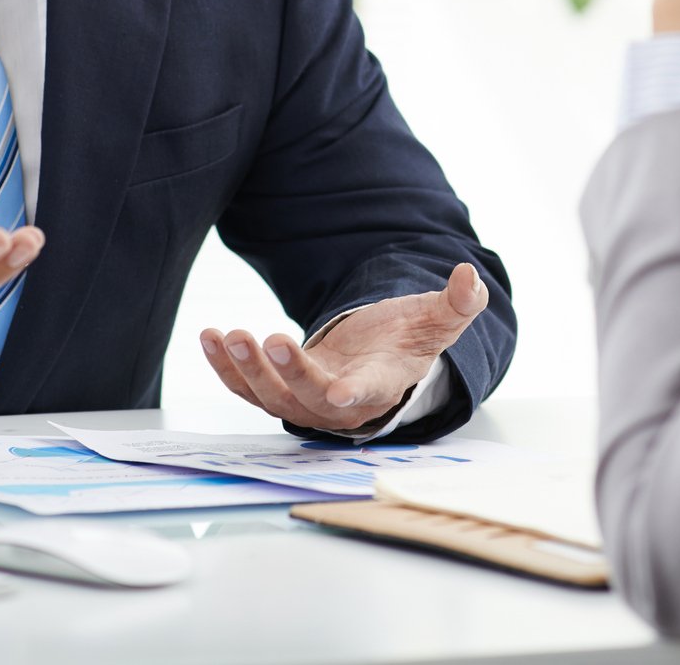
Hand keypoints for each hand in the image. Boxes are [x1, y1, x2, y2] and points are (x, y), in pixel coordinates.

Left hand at [198, 264, 489, 434]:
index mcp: (382, 385)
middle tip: (268, 339)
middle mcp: (341, 402)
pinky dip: (225, 368)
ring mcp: (307, 400)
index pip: (366, 393)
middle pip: (309, 398)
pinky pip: (248, 388)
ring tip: (227, 336)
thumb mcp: (437, 319)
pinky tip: (208, 337)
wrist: (381, 359)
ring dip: (247, 371)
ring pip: (272, 398)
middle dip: (287, 373)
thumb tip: (471, 277)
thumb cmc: (410, 339)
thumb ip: (457, 303)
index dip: (352, 394)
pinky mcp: (282, 390)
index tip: (337, 391)